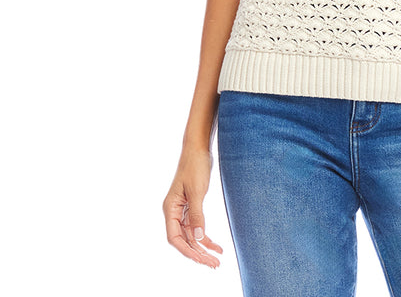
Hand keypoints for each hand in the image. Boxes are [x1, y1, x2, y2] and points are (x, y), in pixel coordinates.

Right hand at [163, 148, 222, 267]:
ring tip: (217, 260)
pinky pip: (197, 227)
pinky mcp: (192, 207)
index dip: (187, 251)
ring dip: (203, 248)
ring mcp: (183, 210)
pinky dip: (206, 237)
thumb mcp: (197, 191)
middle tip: (214, 265)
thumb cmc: (195, 166)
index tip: (201, 259)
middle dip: (198, 253)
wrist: (198, 149)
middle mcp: (174, 212)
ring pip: (192, 236)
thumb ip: (197, 215)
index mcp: (170, 208)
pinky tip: (216, 246)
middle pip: (184, 240)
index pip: (174, 237)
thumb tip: (199, 238)